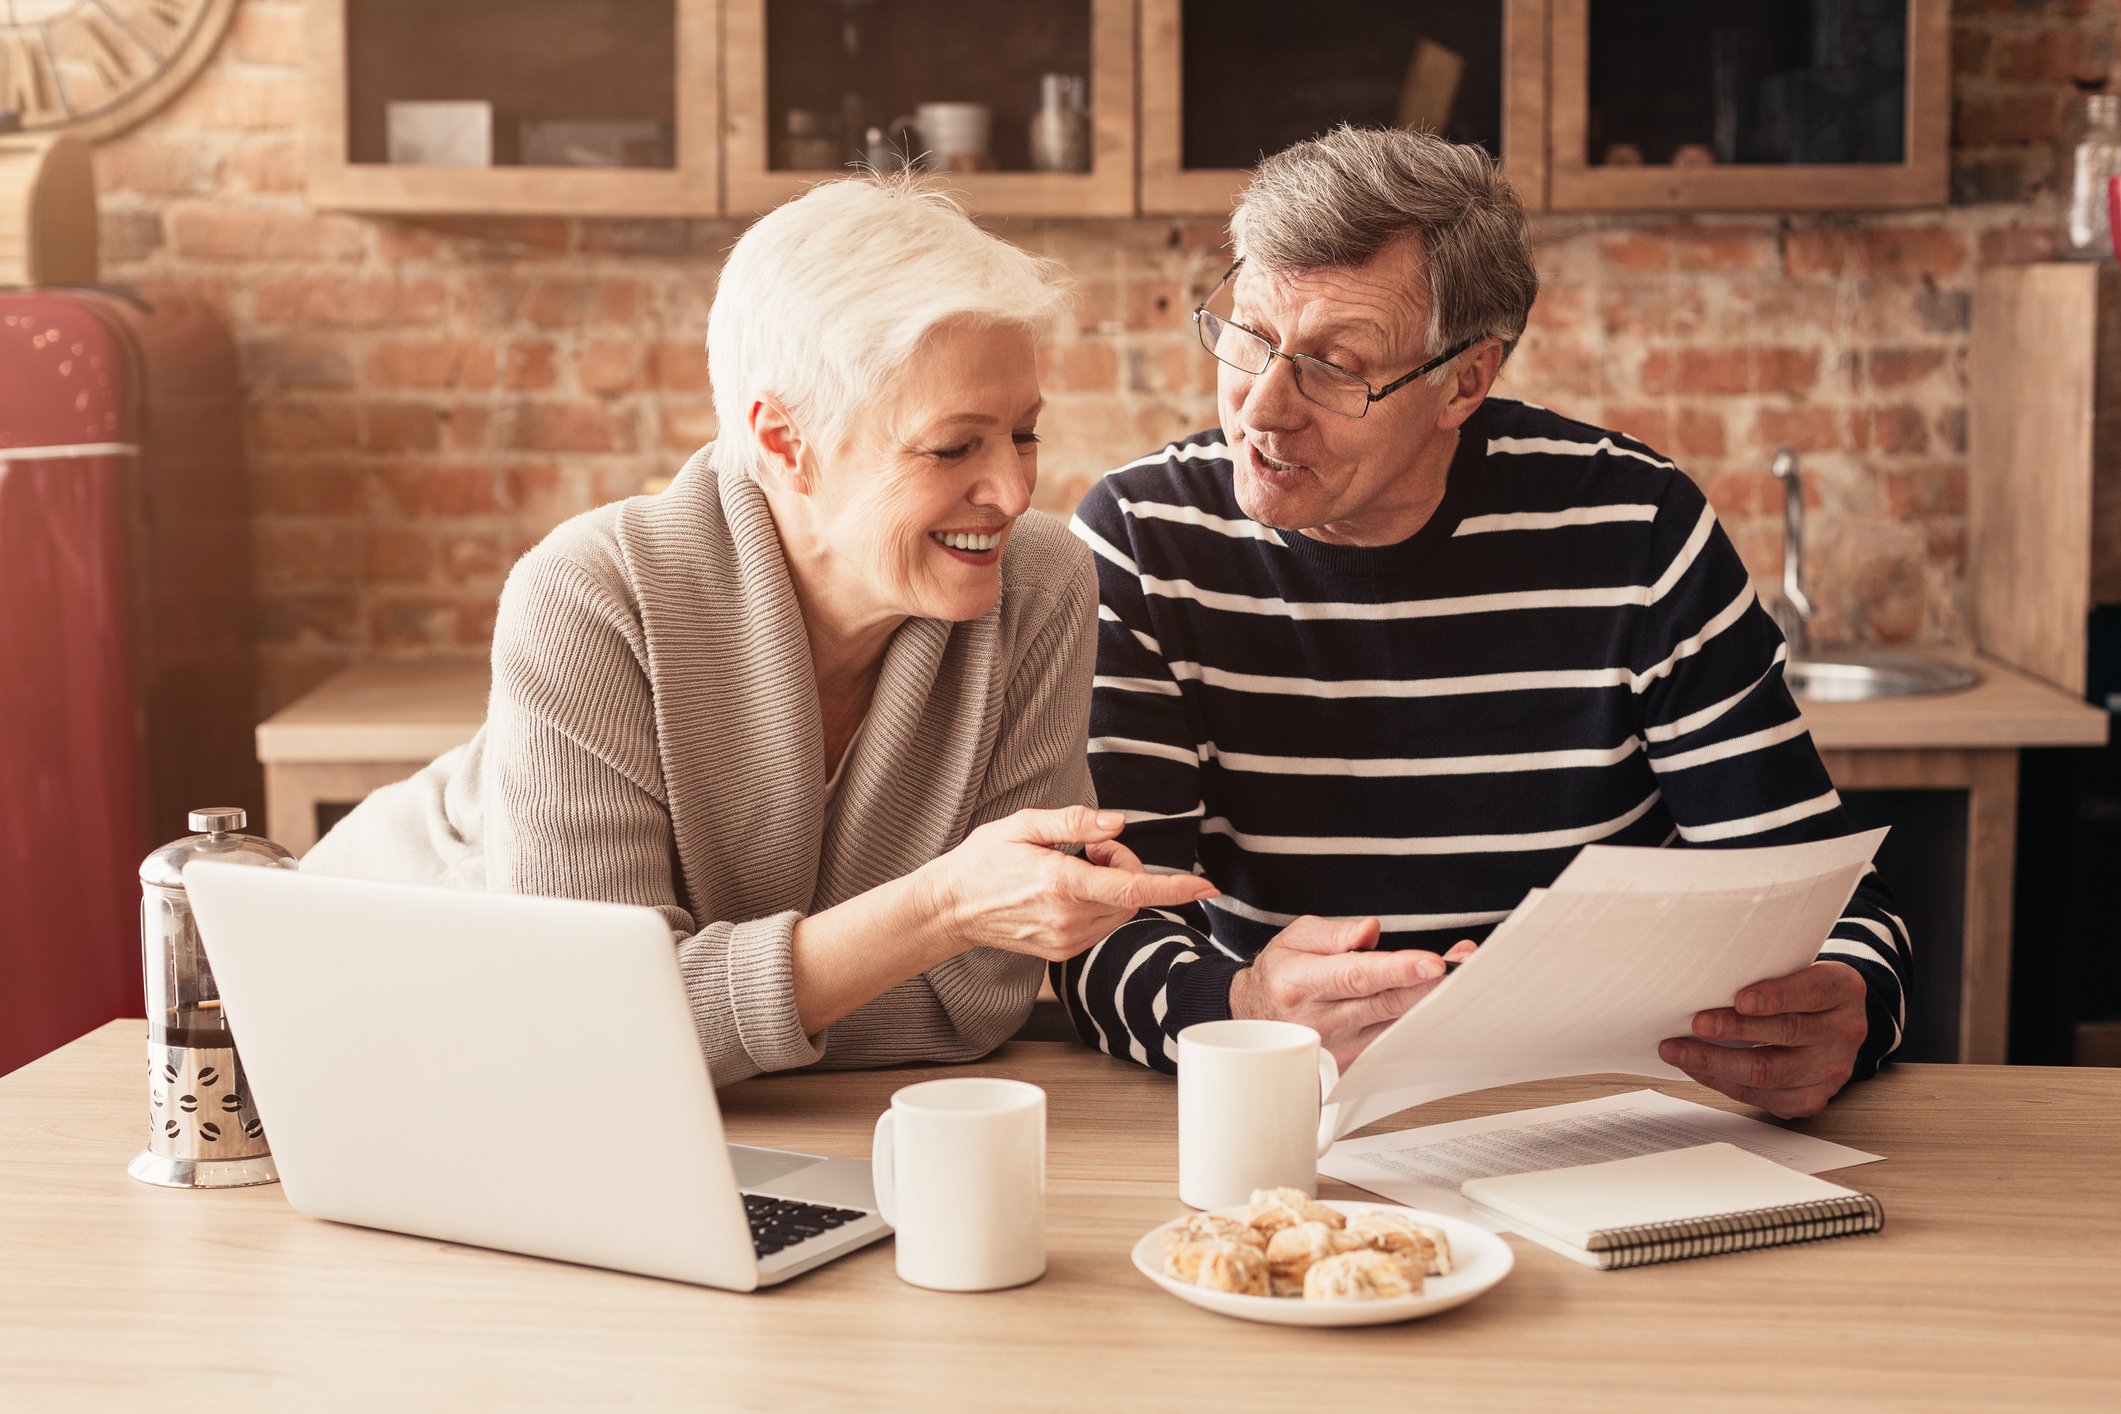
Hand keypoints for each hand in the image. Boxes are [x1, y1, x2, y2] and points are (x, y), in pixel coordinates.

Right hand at [922, 807, 1217, 963]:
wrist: (951, 909)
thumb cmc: (984, 860)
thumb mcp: (1022, 825)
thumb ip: (1072, 822)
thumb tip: (1118, 823)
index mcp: (1061, 884)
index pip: (1132, 889)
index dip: (1174, 888)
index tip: (1207, 886)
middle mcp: (1068, 918)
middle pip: (1132, 895)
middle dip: (1123, 865)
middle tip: (1087, 848)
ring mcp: (1067, 940)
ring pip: (1122, 911)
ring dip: (1112, 887)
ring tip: (1071, 868)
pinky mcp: (1064, 951)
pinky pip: (1104, 925)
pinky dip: (1099, 904)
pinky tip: (1066, 891)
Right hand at [1228, 916, 1475, 1066]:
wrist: (1257, 1019)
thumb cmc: (1281, 975)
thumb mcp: (1296, 938)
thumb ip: (1335, 933)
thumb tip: (1370, 931)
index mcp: (1301, 983)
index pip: (1357, 976)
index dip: (1398, 969)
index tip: (1433, 962)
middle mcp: (1319, 1020)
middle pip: (1386, 1003)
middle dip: (1430, 983)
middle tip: (1466, 965)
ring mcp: (1337, 1047)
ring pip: (1397, 1026)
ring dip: (1433, 1002)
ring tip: (1462, 974)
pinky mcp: (1351, 1064)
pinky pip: (1394, 1043)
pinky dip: (1420, 1022)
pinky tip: (1440, 1004)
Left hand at [1658, 961, 1867, 1118]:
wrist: (1831, 1024)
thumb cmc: (1799, 990)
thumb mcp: (1795, 969)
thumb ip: (1764, 972)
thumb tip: (1703, 979)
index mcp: (1843, 990)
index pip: (1812, 991)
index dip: (1775, 996)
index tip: (1740, 999)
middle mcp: (1844, 1031)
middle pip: (1786, 1032)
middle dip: (1735, 1029)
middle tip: (1696, 1023)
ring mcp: (1832, 1070)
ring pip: (1769, 1072)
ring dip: (1715, 1062)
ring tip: (1677, 1050)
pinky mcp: (1811, 1098)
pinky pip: (1762, 1096)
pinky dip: (1722, 1082)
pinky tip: (1696, 1069)